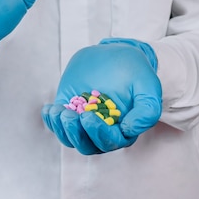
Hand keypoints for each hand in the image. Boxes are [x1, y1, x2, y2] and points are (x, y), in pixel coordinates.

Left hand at [41, 38, 161, 154]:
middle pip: (87, 145)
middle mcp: (102, 130)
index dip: (97, 133)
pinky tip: (49, 109)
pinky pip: (57, 124)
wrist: (118, 54)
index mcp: (123, 130)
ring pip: (70, 137)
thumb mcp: (149, 87)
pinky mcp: (70, 110)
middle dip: (75, 133)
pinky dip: (51, 120)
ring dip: (61, 128)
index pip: (109, 141)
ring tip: (57, 111)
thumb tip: (129, 129)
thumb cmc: (136, 72)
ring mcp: (84, 122)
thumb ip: (147, 111)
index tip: (88, 116)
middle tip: (69, 115)